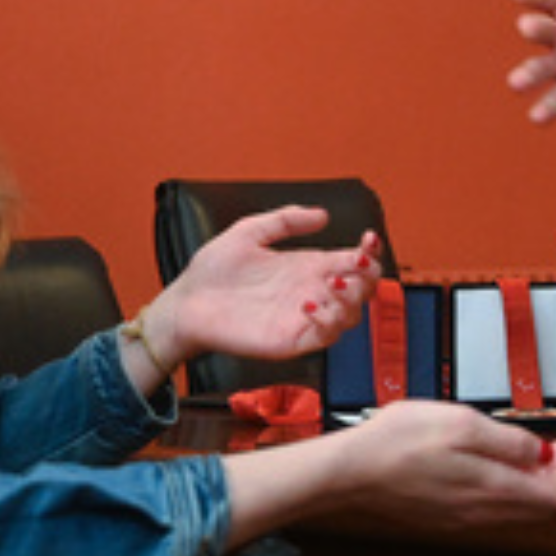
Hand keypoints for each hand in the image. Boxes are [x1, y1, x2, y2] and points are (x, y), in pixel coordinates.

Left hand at [140, 208, 380, 373]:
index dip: (369, 252)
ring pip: (351, 316)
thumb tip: (322, 215)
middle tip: (355, 263)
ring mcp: (303, 318)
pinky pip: (324, 337)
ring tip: (333, 283)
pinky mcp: (290, 340)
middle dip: (369, 276)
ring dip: (352, 299)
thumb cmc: (212, 272)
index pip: (353, 262)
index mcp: (306, 267)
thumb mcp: (249, 232)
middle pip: (362, 290)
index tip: (367, 240)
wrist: (185, 303)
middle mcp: (311, 292)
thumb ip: (285, 220)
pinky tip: (308, 304)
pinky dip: (327, 321)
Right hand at [337, 401, 555, 528]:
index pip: (555, 497)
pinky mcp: (442, 518)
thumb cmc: (398, 442)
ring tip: (504, 450)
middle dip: (547, 477)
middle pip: (538, 508)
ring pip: (513, 510)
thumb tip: (539, 453)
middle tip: (537, 448)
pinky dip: (496, 489)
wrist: (350, 471)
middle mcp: (480, 513)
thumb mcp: (462, 422)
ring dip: (521, 483)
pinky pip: (486, 510)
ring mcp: (460, 519)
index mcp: (491, 490)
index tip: (555, 446)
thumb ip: (508, 441)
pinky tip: (475, 464)